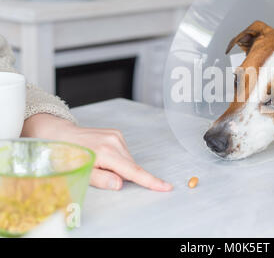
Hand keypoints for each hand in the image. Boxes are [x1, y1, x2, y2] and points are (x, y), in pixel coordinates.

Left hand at [21, 113, 172, 191]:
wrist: (59, 134)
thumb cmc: (66, 155)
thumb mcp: (79, 171)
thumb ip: (100, 179)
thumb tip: (120, 184)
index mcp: (106, 152)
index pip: (132, 171)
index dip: (150, 181)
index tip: (165, 186)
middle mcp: (114, 141)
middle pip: (130, 166)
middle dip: (123, 175)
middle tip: (102, 174)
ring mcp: (116, 135)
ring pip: (128, 160)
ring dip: (120, 167)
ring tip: (99, 164)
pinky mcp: (116, 134)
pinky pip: (124, 153)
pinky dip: (118, 160)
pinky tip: (103, 157)